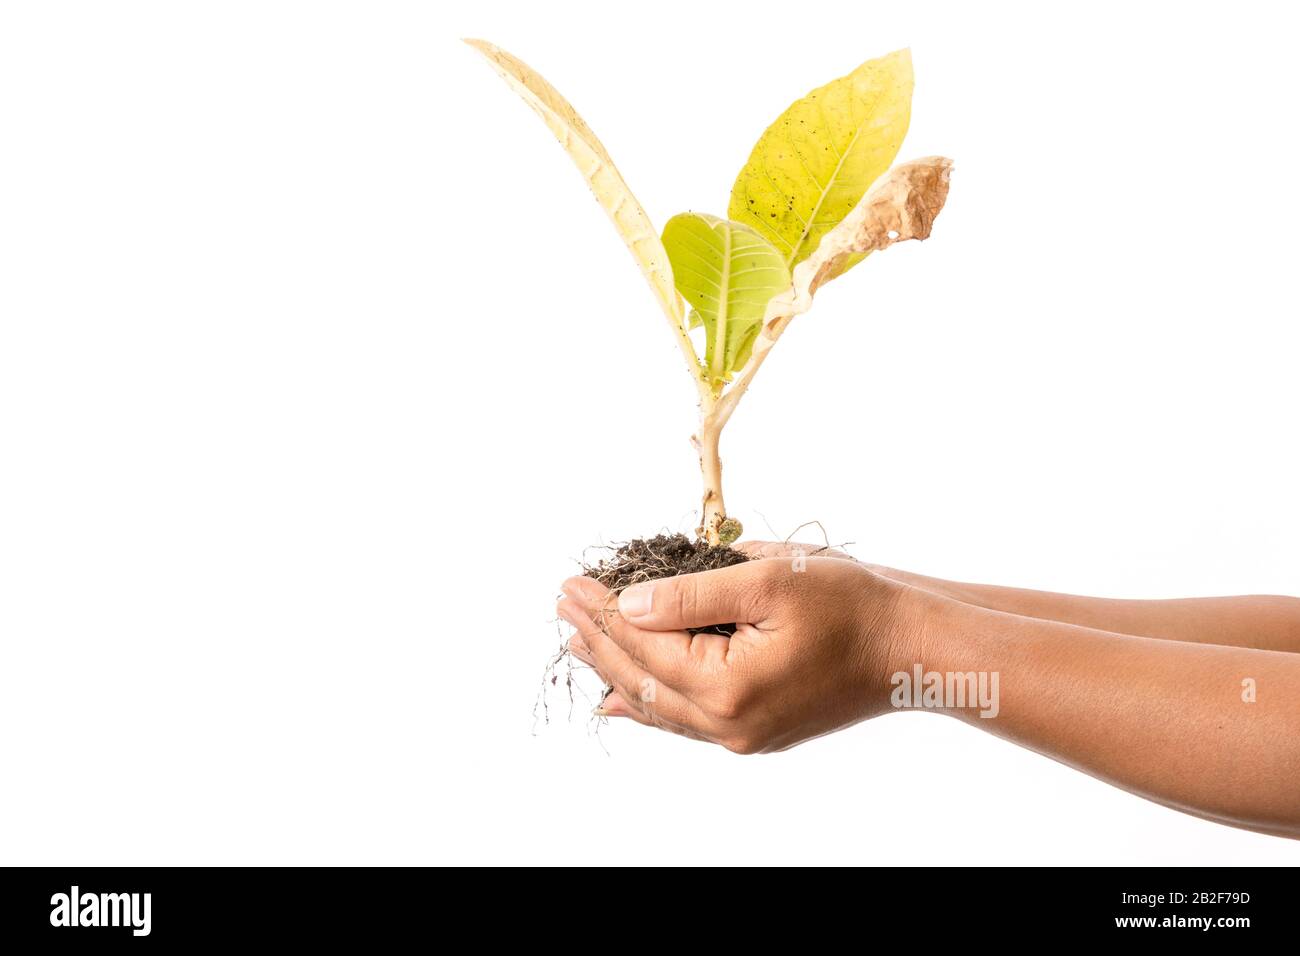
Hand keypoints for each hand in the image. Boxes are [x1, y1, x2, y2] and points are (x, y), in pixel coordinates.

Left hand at [557, 555, 912, 753]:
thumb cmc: (851, 606)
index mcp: (727, 687)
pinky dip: (648, 700)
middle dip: (598, 639)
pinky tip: (620, 697)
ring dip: (615, 668)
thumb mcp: (768, 581)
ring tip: (578, 641)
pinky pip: (684, 719)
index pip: (644, 643)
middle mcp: (727, 724)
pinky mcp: (754, 732)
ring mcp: (740, 735)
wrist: (909, 649)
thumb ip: (691, 595)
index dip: (603, 611)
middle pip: (641, 679)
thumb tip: (628, 606)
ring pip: (658, 703)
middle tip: (562, 604)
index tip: (572, 583)